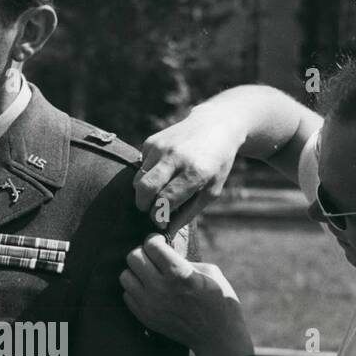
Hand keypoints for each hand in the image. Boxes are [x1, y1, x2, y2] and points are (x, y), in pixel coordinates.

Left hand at [120, 233, 251, 355]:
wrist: (217, 337)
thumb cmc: (219, 301)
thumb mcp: (210, 271)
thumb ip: (184, 259)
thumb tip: (166, 253)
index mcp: (178, 273)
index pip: (151, 245)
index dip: (155, 239)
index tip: (160, 242)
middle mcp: (160, 288)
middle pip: (133, 257)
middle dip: (144, 253)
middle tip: (154, 257)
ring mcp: (150, 304)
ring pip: (125, 276)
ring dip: (136, 272)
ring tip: (150, 274)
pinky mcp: (145, 317)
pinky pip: (127, 295)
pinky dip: (135, 289)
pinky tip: (150, 290)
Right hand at [133, 99, 246, 231]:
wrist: (217, 125)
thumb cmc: (216, 164)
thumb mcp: (211, 191)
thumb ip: (188, 213)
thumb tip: (166, 231)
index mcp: (195, 172)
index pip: (165, 201)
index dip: (159, 216)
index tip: (160, 222)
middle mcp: (176, 157)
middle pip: (145, 189)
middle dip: (143, 206)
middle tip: (149, 210)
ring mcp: (161, 147)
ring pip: (138, 179)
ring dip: (144, 192)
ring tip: (158, 192)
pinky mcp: (152, 141)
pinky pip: (141, 166)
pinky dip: (147, 175)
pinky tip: (162, 171)